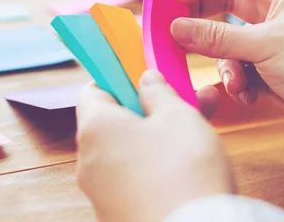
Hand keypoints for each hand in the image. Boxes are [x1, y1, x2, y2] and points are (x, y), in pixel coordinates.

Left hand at [76, 70, 235, 221]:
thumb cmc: (184, 171)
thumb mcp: (179, 117)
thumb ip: (160, 93)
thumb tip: (147, 81)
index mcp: (96, 128)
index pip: (93, 91)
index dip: (118, 79)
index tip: (143, 76)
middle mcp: (89, 162)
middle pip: (113, 123)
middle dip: (147, 110)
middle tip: (180, 102)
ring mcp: (100, 193)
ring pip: (126, 152)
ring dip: (155, 137)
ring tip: (195, 129)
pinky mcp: (117, 215)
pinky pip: (132, 180)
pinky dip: (153, 167)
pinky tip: (185, 165)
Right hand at [171, 0, 283, 153]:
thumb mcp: (265, 46)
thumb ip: (215, 37)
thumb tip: (174, 27)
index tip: (177, 2)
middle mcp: (276, 12)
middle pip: (224, 4)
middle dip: (202, 21)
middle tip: (177, 34)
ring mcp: (273, 43)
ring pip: (228, 42)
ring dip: (224, 62)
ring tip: (236, 81)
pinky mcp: (272, 72)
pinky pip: (240, 68)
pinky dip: (238, 82)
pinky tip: (248, 95)